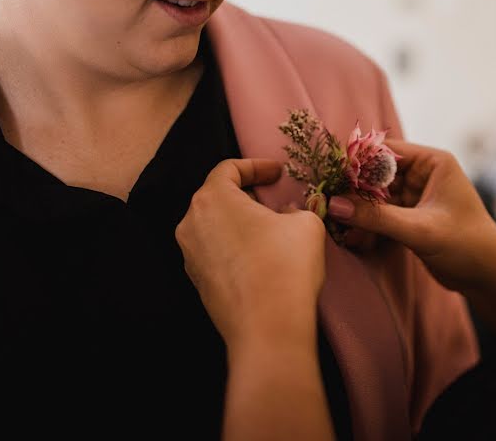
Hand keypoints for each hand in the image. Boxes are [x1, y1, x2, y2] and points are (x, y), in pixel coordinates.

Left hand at [176, 159, 327, 348]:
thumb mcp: (305, 224)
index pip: (228, 169)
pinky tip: (262, 258)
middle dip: (248, 195)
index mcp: (212, 199)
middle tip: (276, 200)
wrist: (268, 329)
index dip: (256, 166)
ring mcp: (190, 256)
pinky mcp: (197, 282)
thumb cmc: (285, 266)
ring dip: (242, 223)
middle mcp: (191, 224)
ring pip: (216, 226)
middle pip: (218, 197)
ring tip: (272, 230)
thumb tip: (284, 215)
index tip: (278, 173)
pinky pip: (216, 252)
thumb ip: (294, 208)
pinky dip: (236, 247)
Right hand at [327, 139, 495, 293]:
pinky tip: (355, 240)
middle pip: (376, 174)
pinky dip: (368, 227)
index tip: (331, 178)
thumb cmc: (468, 246)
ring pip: (375, 197)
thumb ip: (377, 218)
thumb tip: (336, 205)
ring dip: (359, 213)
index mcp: (433, 163)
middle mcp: (423, 174)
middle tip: (330, 207)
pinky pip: (380, 216)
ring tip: (341, 229)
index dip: (357, 162)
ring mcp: (415, 197)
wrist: (490, 279)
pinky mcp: (410, 218)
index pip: (385, 151)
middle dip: (354, 192)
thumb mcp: (421, 230)